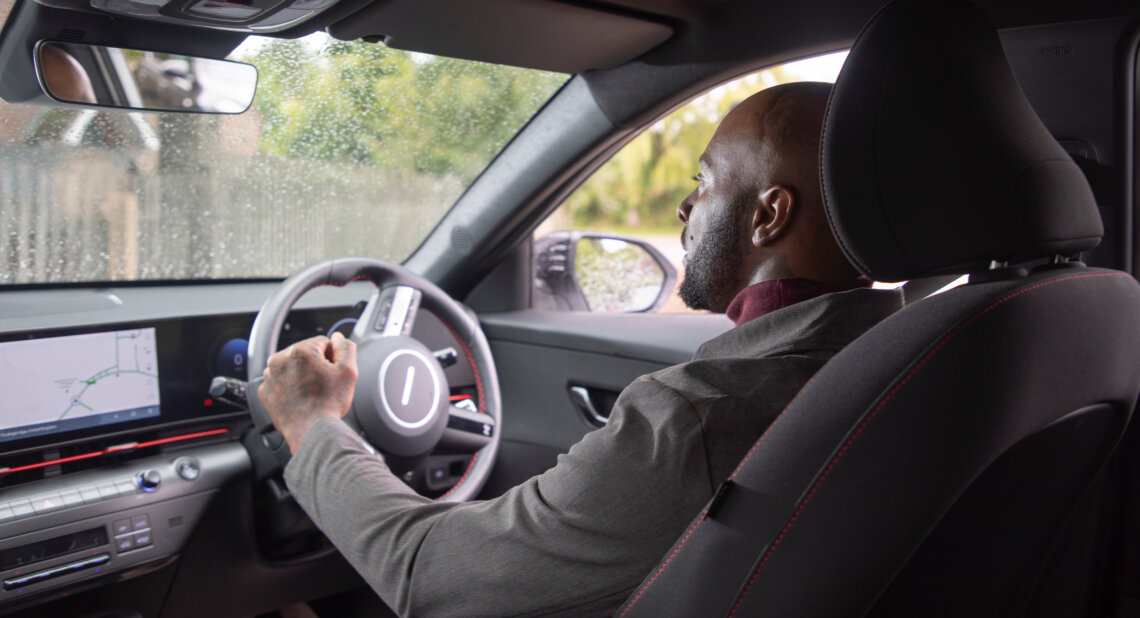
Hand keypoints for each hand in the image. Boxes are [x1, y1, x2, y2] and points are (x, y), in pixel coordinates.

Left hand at [258, 332, 357, 452]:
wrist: (310, 432)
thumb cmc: (328, 404)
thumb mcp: (348, 371)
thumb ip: (345, 347)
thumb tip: (337, 337)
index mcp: (300, 350)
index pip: (322, 342)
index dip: (332, 358)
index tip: (332, 373)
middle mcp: (279, 359)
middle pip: (305, 354)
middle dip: (315, 365)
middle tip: (323, 385)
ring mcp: (269, 376)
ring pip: (291, 367)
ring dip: (301, 375)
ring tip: (311, 393)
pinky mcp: (264, 390)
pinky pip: (280, 381)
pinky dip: (289, 387)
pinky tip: (300, 398)